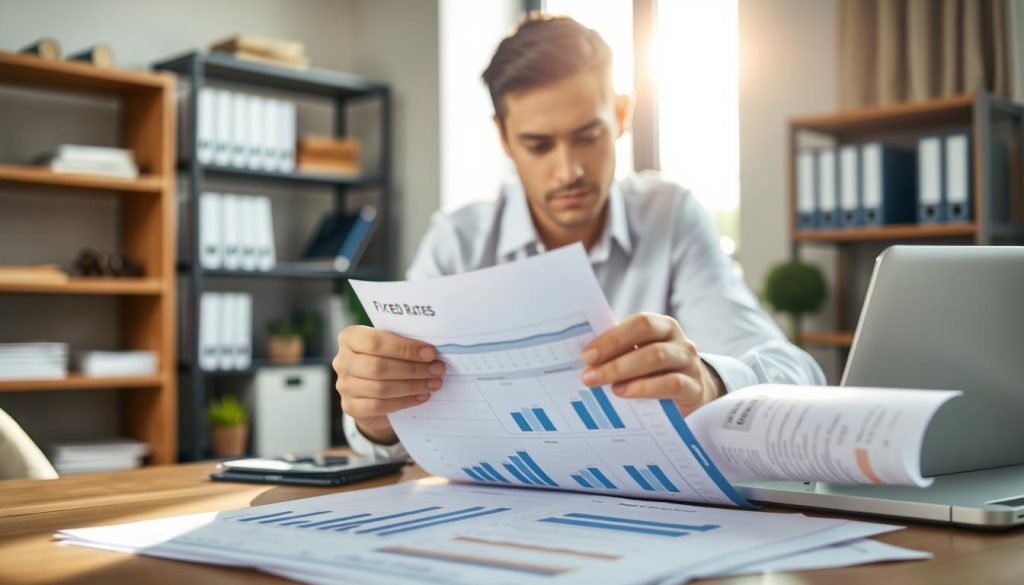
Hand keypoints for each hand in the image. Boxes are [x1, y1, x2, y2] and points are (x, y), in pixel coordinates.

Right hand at [333, 325, 445, 443]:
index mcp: (350, 338)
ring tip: (433, 383)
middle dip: (413, 369)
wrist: (371, 390)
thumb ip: (403, 344)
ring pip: (381, 388)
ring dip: (413, 386)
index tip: (430, 353)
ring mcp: (344, 385)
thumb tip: (431, 352)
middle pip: (379, 367)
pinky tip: (422, 396)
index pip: (375, 342)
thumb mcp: (390, 346)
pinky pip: (380, 405)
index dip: (405, 348)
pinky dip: (405, 401)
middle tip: (437, 369)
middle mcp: (342, 361)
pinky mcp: (350, 406)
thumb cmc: (386, 359)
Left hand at [579, 313, 724, 415]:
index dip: (612, 337)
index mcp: (662, 326)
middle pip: (647, 335)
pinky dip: (644, 388)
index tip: (586, 355)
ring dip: (623, 370)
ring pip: (657, 357)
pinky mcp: (694, 388)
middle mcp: (679, 340)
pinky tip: (623, 393)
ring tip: (602, 384)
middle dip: (613, 353)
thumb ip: (620, 355)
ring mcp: (689, 363)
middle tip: (588, 373)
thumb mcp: (640, 359)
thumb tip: (585, 361)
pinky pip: (671, 384)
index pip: (639, 322)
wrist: (691, 396)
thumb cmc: (655, 374)